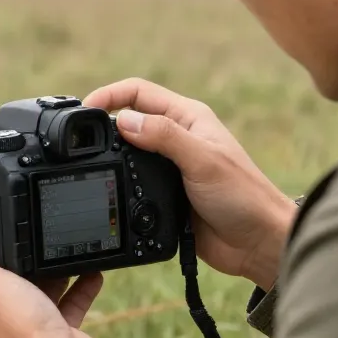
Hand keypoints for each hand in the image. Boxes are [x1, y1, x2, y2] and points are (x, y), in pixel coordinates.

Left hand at [0, 203, 105, 337]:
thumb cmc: (16, 330)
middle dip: (1, 253)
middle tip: (13, 228)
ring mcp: (14, 331)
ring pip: (25, 290)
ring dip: (41, 270)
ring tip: (52, 244)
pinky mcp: (46, 335)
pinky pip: (59, 304)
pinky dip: (72, 287)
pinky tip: (88, 269)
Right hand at [84, 78, 296, 289]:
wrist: (257, 244)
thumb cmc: (244, 197)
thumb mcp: (202, 160)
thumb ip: (164, 136)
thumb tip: (124, 120)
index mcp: (188, 118)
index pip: (139, 92)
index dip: (110, 94)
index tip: (86, 108)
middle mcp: (177, 137)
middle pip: (129, 118)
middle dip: (103, 123)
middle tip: (80, 139)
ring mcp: (169, 166)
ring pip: (127, 151)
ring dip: (110, 154)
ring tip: (90, 162)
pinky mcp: (164, 193)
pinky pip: (133, 181)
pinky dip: (119, 181)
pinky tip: (109, 187)